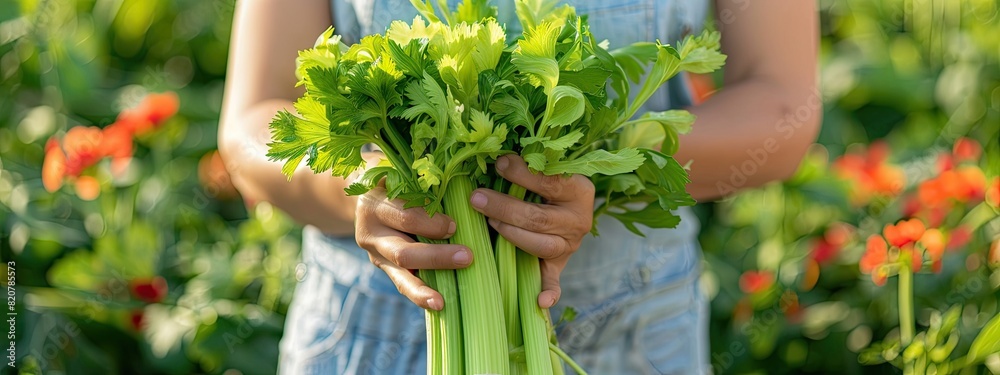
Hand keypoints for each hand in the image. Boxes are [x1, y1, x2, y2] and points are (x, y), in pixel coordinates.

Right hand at [355, 184, 471, 310]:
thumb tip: (470, 186)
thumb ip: (425, 177)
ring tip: (442, 301)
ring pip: (400, 272)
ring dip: (424, 287)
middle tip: (467, 256)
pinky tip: (437, 305)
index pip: (404, 216)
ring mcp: (375, 251)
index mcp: (376, 200)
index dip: (430, 223)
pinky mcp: (382, 265)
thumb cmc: (396, 176)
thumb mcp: (402, 169)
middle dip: (436, 256)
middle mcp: (370, 229)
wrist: (364, 192)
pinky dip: (419, 295)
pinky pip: (401, 283)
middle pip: (402, 250)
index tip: (456, 226)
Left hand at [470, 155, 594, 307]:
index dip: (523, 174)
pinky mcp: (560, 265)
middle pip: (540, 217)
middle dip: (505, 207)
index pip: (551, 182)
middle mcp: (580, 219)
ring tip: (489, 223)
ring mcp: (570, 245)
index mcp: (580, 190)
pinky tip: (540, 302)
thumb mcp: (547, 168)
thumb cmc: (546, 180)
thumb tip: (494, 150)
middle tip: (477, 199)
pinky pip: (554, 281)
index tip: (498, 164)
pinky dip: (549, 292)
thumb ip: (528, 163)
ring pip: (542, 245)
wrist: (568, 204)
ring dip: (513, 235)